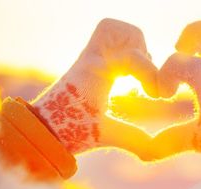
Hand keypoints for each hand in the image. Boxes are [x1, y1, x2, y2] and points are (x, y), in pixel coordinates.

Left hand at [32, 18, 156, 157]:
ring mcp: (88, 59)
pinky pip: (108, 43)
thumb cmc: (68, 131)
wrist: (43, 129)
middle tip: (142, 73)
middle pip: (114, 29)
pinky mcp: (89, 63)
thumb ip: (131, 138)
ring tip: (137, 72)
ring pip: (111, 31)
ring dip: (131, 45)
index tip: (158, 96)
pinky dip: (123, 51)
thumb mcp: (102, 134)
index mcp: (94, 72)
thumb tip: (155, 147)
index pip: (130, 55)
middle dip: (138, 46)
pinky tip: (128, 75)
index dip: (150, 72)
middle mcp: (90, 59)